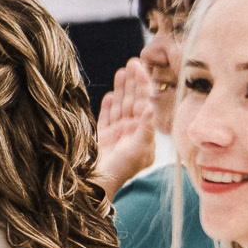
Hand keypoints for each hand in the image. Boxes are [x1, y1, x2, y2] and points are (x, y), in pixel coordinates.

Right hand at [93, 60, 156, 195]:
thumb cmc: (121, 170)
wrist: (97, 185)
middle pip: (133, 102)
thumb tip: (150, 106)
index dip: (142, 85)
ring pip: (119, 107)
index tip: (140, 68)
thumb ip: (145, 127)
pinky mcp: (102, 138)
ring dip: (121, 90)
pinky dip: (108, 106)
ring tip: (122, 72)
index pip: (144, 104)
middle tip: (132, 62)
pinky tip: (110, 94)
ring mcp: (116, 135)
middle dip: (133, 83)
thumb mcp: (138, 149)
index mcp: (144, 135)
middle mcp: (132, 133)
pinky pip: (106, 118)